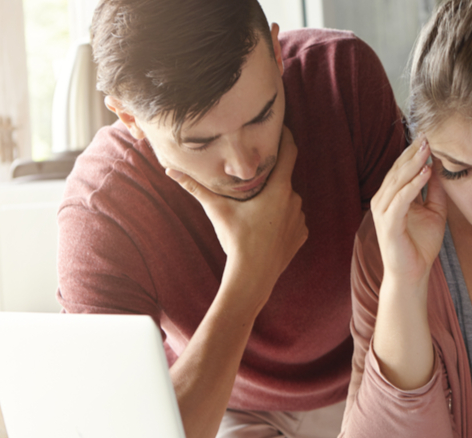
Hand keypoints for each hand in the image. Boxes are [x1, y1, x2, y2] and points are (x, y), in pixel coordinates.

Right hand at [166, 126, 306, 308]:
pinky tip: (266, 227)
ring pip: (288, 201)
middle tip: (254, 178)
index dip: (286, 137)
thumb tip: (170, 170)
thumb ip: (195, 188)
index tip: (280, 128)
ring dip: (276, 200)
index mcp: (278, 189)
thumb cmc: (236, 240)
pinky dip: (281, 220)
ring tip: (257, 209)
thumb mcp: (216, 210)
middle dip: (270, 178)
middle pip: (284, 179)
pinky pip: (292, 220)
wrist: (253, 276)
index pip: (290, 152)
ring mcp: (300, 219)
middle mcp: (294, 201)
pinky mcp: (301, 235)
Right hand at [370, 138, 446, 284]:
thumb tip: (440, 168)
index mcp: (392, 197)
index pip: (401, 169)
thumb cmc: (421, 245)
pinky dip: (413, 184)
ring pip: (397, 181)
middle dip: (412, 152)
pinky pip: (401, 199)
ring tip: (427, 148)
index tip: (429, 136)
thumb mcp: (433, 212)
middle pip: (397, 170)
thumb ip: (434, 191)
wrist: (413, 274)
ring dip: (412, 163)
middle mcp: (383, 201)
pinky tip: (425, 172)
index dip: (414, 153)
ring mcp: (383, 212)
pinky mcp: (388, 224)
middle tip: (427, 135)